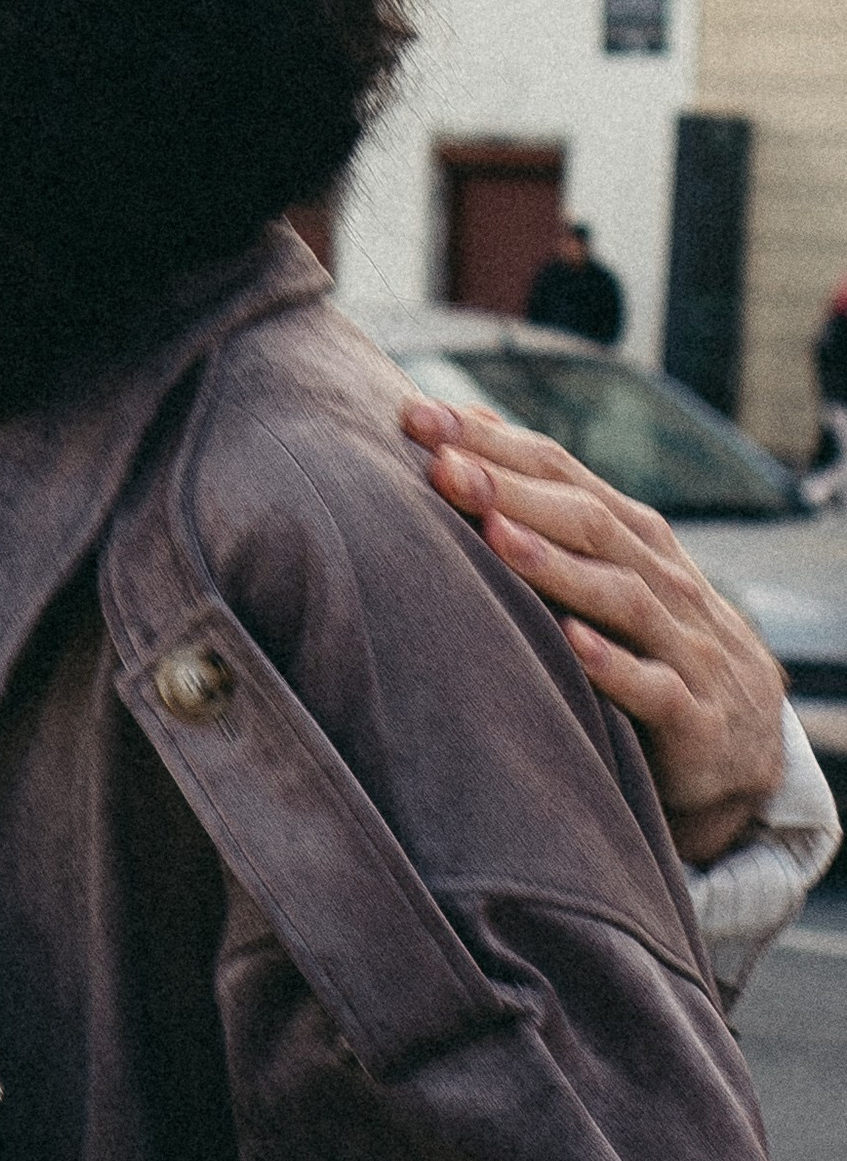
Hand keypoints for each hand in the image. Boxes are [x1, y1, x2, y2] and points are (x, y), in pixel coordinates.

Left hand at [403, 395, 787, 862]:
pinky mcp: (695, 716)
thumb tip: (455, 447)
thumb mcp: (606, 575)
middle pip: (586, 521)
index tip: (417, 416)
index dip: (492, 442)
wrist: (744, 745)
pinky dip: (613, 665)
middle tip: (440, 465)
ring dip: (555, 565)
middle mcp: (662, 579)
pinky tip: (570, 643)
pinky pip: (654, 687)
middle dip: (510, 490)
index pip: (560, 473)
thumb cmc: (648, 646)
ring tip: (494, 534)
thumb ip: (546, 519)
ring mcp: (685, 646)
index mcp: (633, 537)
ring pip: (620, 595)